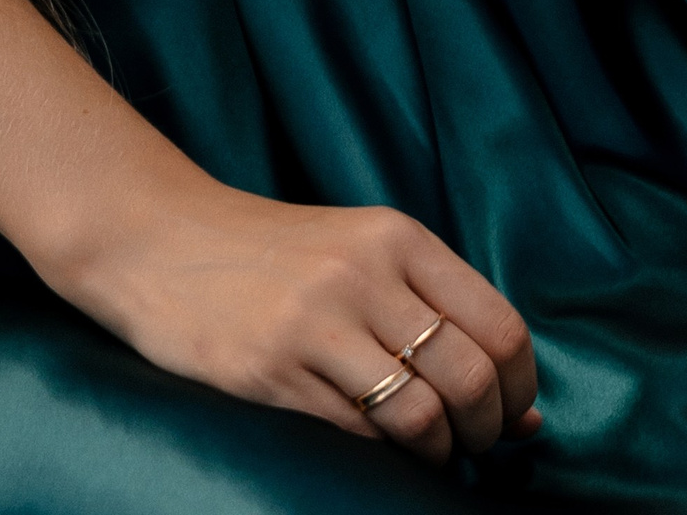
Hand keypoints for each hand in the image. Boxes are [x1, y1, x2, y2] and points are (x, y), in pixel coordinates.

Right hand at [56, 175, 538, 467]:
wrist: (159, 239)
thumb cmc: (272, 255)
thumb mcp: (360, 254)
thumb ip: (437, 315)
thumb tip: (527, 413)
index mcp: (395, 236)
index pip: (500, 326)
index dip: (519, 387)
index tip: (509, 413)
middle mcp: (363, 271)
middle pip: (472, 375)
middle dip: (487, 430)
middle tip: (473, 444)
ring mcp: (317, 319)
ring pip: (423, 414)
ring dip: (439, 450)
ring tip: (426, 449)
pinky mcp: (275, 367)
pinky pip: (360, 432)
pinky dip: (384, 451)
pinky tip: (373, 439)